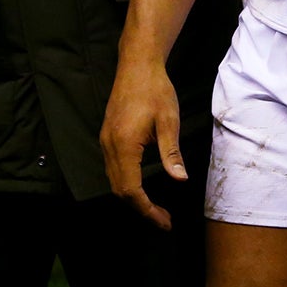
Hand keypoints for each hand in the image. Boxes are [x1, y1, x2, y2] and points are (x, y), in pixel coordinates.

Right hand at [99, 53, 184, 229]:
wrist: (137, 65)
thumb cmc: (155, 90)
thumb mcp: (169, 121)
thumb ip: (171, 152)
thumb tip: (179, 179)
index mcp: (124, 144)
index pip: (131, 190)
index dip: (147, 210)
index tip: (164, 221)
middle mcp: (109, 145)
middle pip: (120, 190)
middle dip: (141, 209)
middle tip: (164, 219)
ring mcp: (106, 140)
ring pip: (114, 180)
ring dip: (133, 198)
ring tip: (155, 208)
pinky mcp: (108, 136)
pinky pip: (113, 168)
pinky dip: (127, 184)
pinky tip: (142, 186)